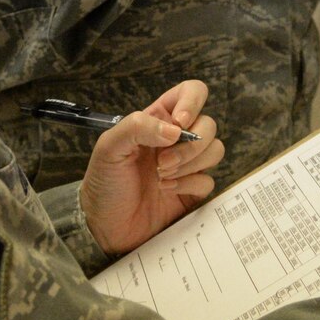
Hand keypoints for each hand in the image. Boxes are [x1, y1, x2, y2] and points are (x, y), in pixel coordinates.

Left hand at [80, 79, 223, 255]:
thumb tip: (176, 130)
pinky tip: (166, 191)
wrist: (105, 227)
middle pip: (208, 125)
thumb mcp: (109, 147)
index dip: (193, 102)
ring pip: (215, 150)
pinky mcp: (193, 191)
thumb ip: (137, 127)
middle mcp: (176, 140)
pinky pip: (208, 181)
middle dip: (190, 145)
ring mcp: (187, 166)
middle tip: (162, 163)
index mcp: (158, 120)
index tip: (179, 123)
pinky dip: (189, 185)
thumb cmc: (104, 182)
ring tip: (162, 177)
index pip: (191, 92)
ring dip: (191, 163)